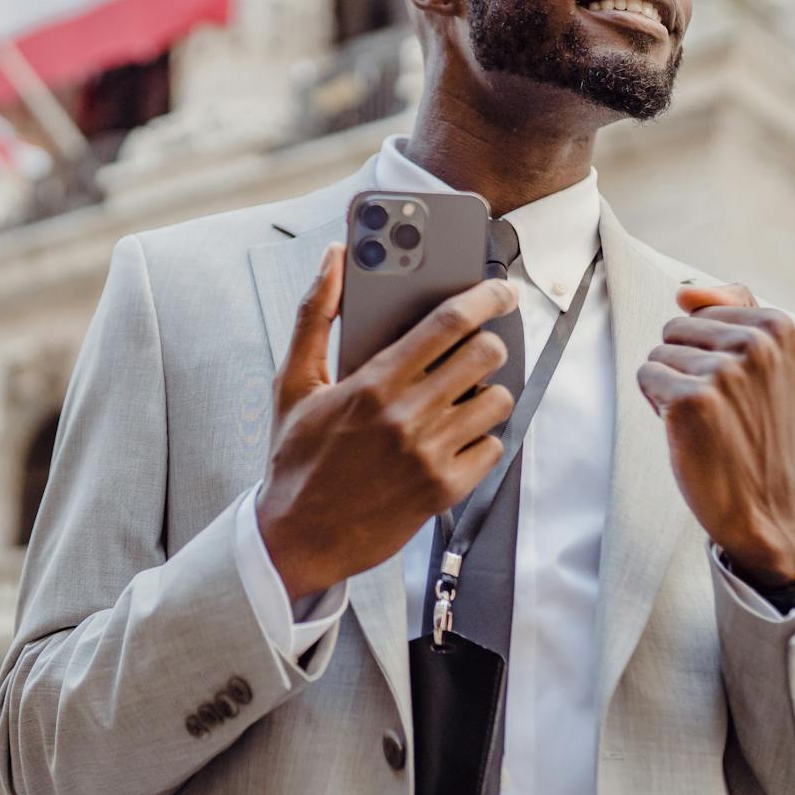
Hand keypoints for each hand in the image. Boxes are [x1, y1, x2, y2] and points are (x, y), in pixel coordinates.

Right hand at [256, 242, 520, 601]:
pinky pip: (493, 447)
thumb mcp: (294, 381)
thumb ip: (315, 313)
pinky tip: (452, 437)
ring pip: (497, 401)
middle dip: (488, 343)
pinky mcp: (444, 490)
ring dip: (486, 391)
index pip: (448, 322)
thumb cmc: (296, 457)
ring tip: (459, 396)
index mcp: (373, 382)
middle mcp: (406, 416)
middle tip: (475, 347)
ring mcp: (430, 455)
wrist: (296, 537)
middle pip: (485, 355)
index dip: (485, 297)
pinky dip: (481, 438)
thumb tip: (333, 257)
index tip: (500, 290)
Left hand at [637, 283, 794, 589]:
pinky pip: (645, 377)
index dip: (706, 350)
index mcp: (778, 326)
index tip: (738, 386)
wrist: (766, 503)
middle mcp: (756, 345)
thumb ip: (735, 309)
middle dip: (685, 365)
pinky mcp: (691, 401)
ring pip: (657, 354)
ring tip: (707, 420)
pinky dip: (658, 405)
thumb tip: (685, 290)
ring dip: (671, 387)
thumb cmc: (758, 429)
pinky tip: (690, 431)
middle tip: (720, 406)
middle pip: (675, 328)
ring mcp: (724, 373)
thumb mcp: (767, 361)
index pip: (701, 310)